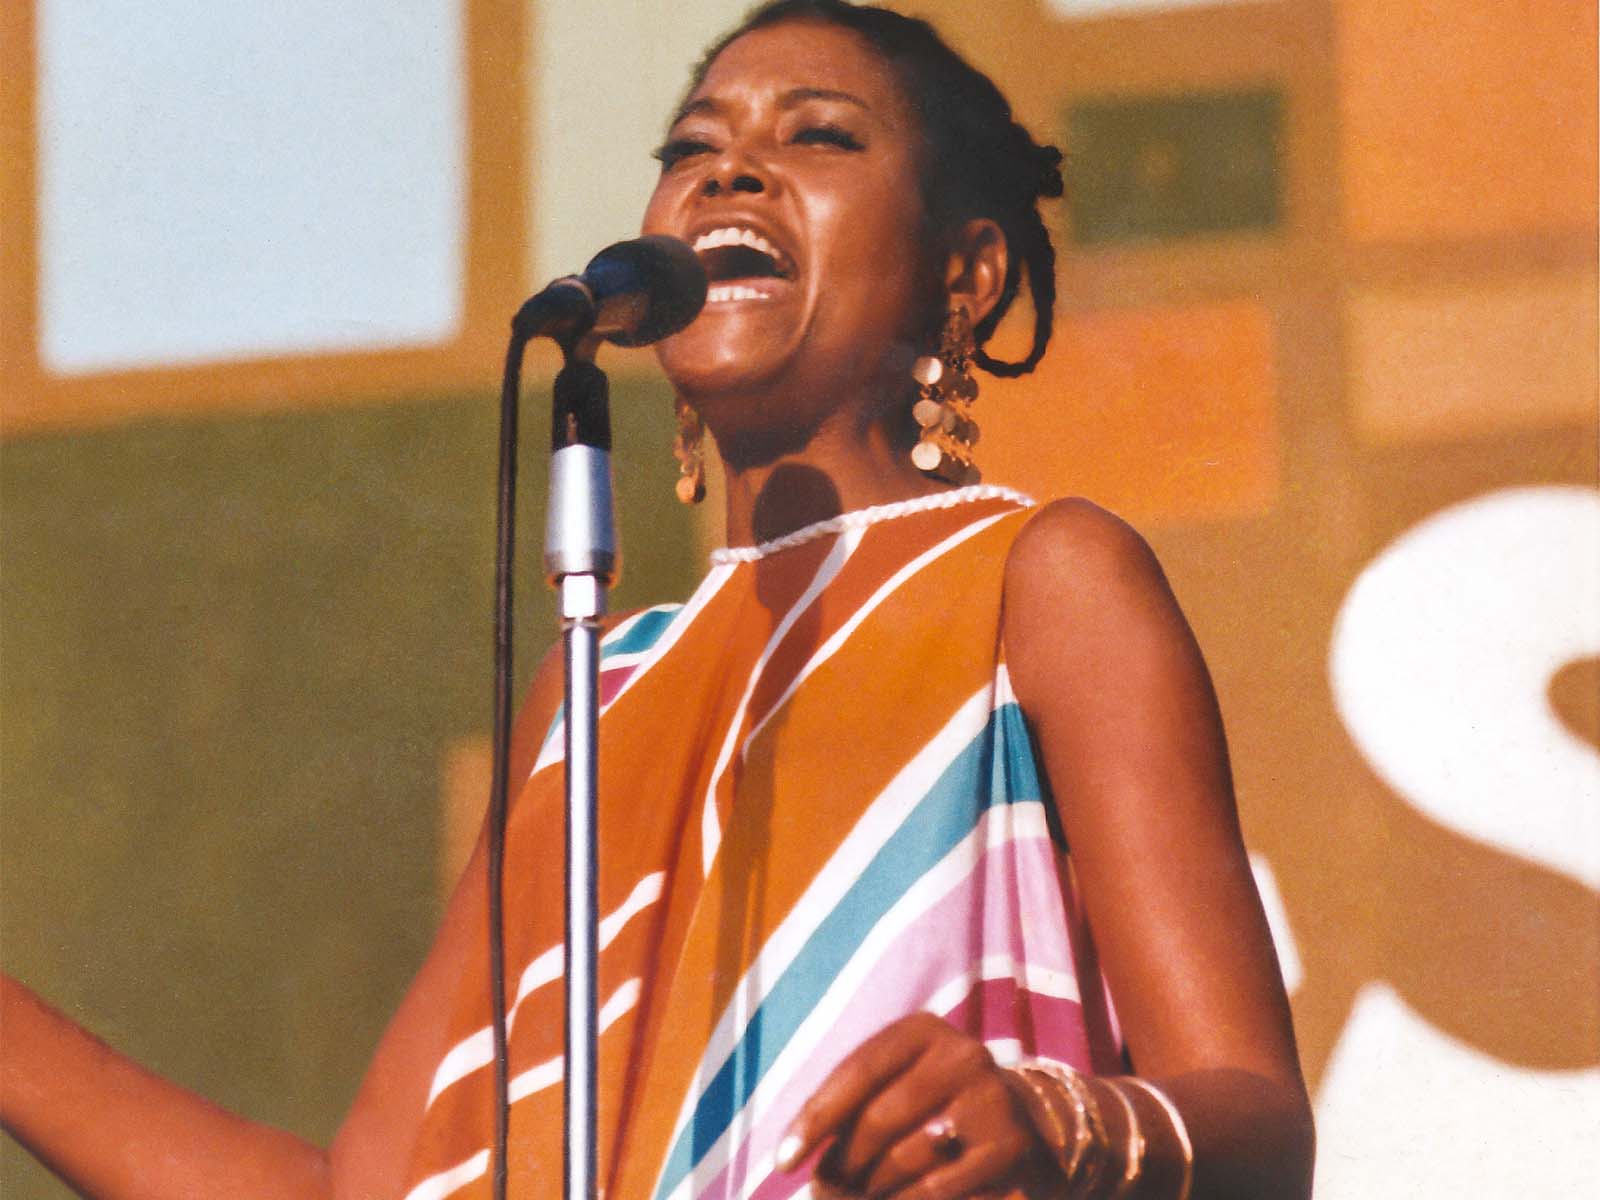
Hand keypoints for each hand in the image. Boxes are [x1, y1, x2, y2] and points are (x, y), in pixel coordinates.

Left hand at [774, 1013, 1043, 1198]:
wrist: (1023, 1122)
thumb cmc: (931, 1105)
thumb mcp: (894, 1086)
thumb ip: (851, 1109)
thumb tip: (795, 1157)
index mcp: (923, 1030)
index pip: (858, 1071)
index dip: (815, 1118)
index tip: (783, 1162)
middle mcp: (962, 1055)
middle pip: (879, 1120)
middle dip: (842, 1165)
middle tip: (822, 1190)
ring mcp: (991, 1100)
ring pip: (906, 1159)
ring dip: (871, 1190)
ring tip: (860, 1195)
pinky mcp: (1010, 1146)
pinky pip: (939, 1188)